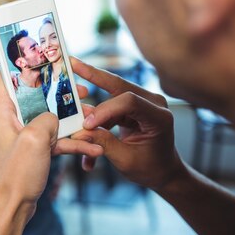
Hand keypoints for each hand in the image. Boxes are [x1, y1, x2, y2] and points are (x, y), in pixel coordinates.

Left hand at [0, 72, 101, 214]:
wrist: (9, 212)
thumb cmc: (13, 176)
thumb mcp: (34, 139)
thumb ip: (48, 117)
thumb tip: (54, 116)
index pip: (6, 74)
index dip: (25, 64)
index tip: (47, 58)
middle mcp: (5, 119)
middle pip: (33, 95)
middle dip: (58, 93)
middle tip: (81, 89)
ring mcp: (17, 136)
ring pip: (46, 118)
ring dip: (69, 119)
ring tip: (92, 115)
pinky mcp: (28, 151)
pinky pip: (50, 140)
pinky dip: (68, 142)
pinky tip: (92, 147)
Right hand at [65, 58, 186, 190]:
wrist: (162, 171)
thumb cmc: (150, 169)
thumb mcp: (125, 160)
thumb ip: (103, 143)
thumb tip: (80, 130)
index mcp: (159, 117)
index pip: (129, 101)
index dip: (104, 109)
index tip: (86, 124)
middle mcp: (153, 103)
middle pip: (119, 85)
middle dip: (93, 74)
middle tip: (72, 63)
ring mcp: (143, 102)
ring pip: (110, 94)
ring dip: (91, 107)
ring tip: (72, 110)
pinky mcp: (133, 106)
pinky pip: (110, 108)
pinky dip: (97, 120)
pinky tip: (85, 131)